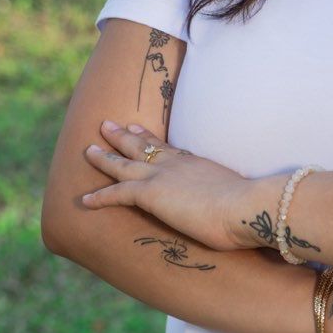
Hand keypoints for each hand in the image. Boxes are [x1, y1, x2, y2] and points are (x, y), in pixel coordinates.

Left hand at [80, 121, 253, 251]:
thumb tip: (236, 205)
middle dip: (122, 136)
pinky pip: (117, 193)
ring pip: (123, 164)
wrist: (245, 206)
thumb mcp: (236, 192)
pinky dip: (99, 196)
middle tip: (107, 125)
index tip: (136, 128)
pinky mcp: (150, 194)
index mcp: (195, 162)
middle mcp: (175, 164)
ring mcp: (161, 176)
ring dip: (104, 158)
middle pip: (142, 146)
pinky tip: (84, 200)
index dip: (149, 137)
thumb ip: (228, 194)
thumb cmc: (248, 206)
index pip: (167, 147)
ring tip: (88, 151)